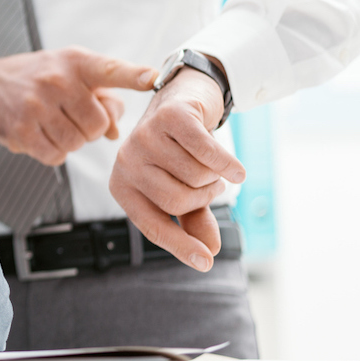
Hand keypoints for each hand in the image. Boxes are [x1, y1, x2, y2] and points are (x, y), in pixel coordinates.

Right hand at [0, 46, 157, 165]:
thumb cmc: (39, 79)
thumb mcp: (70, 75)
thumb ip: (102, 97)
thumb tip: (114, 133)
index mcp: (75, 62)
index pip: (109, 69)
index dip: (133, 75)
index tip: (152, 78)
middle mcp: (56, 81)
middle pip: (97, 124)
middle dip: (89, 128)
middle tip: (71, 118)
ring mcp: (35, 106)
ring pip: (76, 143)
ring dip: (71, 141)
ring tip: (53, 125)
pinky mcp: (20, 130)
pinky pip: (56, 156)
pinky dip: (53, 152)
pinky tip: (41, 136)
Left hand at [110, 67, 245, 270]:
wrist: (185, 97)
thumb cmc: (179, 150)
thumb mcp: (182, 188)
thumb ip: (192, 221)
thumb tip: (209, 254)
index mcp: (122, 186)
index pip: (152, 226)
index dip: (181, 245)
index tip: (206, 263)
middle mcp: (126, 162)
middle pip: (177, 202)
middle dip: (204, 197)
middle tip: (210, 182)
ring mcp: (144, 138)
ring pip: (195, 176)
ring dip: (214, 174)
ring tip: (207, 160)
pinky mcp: (169, 118)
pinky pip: (207, 152)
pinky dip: (227, 164)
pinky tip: (236, 169)